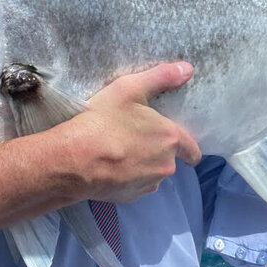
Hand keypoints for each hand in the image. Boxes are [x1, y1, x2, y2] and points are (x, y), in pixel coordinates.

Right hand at [61, 62, 200, 202]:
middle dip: (157, 151)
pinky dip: (127, 178)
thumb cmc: (103, 120)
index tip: (185, 149)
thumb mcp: (129, 88)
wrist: (75, 159)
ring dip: (142, 165)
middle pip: (169, 159)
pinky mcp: (130, 197)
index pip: (192, 150)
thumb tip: (188, 68)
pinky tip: (111, 167)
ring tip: (119, 152)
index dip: (189, 149)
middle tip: (134, 138)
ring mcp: (148, 184)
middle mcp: (165, 165)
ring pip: (152, 174)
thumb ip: (161, 77)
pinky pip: (135, 186)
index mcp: (170, 139)